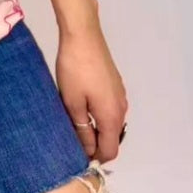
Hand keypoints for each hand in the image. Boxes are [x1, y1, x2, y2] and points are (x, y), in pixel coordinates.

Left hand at [55, 16, 128, 164]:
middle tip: (70, 137)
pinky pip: (109, 109)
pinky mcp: (115, 84)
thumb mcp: (73, 103)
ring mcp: (120, 95)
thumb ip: (82, 130)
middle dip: (94, 143)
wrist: (83, 35)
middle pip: (112, 138)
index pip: (111, 151)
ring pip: (110, 123)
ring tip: (72, 121)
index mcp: (112, 116)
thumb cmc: (74, 69)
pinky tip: (81, 105)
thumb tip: (88, 150)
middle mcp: (122, 108)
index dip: (95, 158)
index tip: (75, 154)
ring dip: (95, 128)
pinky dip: (98, 114)